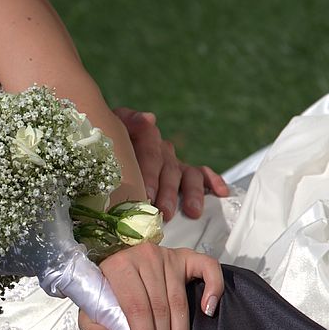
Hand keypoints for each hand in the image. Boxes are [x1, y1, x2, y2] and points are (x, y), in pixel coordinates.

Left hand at [78, 243, 223, 329]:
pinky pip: (208, 269)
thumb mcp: (91, 308)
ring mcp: (167, 256)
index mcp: (118, 267)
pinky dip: (213, 289)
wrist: (113, 261)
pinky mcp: (185, 256)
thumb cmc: (106, 288)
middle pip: (160, 308)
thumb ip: (93, 329)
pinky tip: (208, 312)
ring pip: (180, 301)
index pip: (136, 308)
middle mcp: (145, 257)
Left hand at [113, 107, 229, 220]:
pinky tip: (221, 192)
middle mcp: (161, 148)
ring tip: (191, 211)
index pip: (149, 151)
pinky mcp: (184, 171)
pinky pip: (202, 174)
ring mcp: (173, 161)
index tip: (146, 195)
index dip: (149, 174)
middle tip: (164, 211)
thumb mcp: (109, 131)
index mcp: (142, 136)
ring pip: (187, 174)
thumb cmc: (107, 146)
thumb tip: (148, 118)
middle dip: (167, 192)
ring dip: (190, 193)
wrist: (110, 146)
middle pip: (168, 168)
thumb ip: (126, 122)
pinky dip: (213, 181)